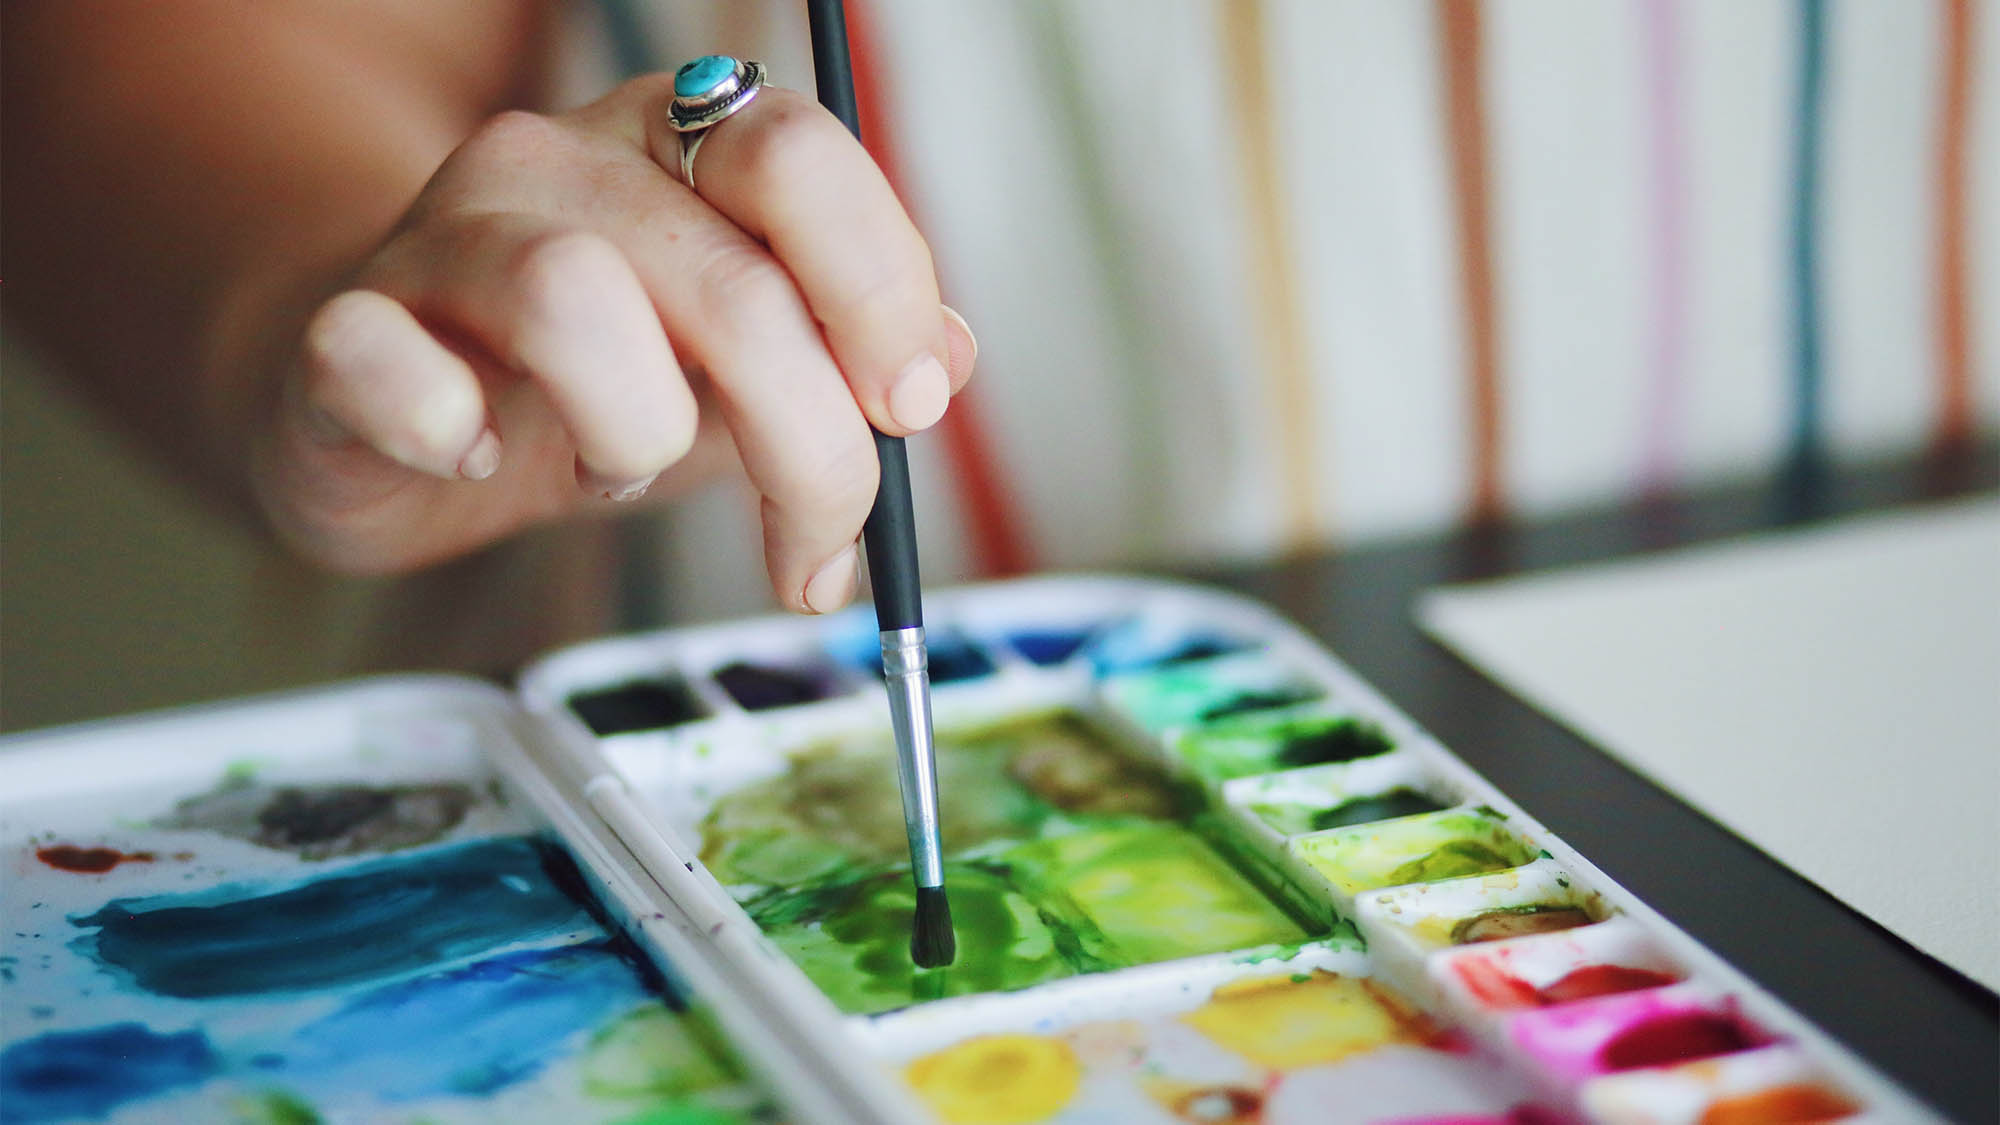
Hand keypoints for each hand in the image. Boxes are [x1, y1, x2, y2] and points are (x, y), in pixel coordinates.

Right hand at [253, 74, 975, 612]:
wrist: (394, 413)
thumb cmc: (588, 387)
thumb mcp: (744, 370)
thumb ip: (845, 354)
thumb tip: (951, 359)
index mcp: (673, 145)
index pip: (800, 160)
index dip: (879, 289)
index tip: (907, 408)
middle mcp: (557, 162)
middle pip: (729, 282)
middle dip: (808, 447)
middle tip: (814, 548)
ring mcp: (438, 237)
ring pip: (573, 302)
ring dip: (636, 435)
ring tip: (618, 468)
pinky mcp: (341, 329)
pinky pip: (385, 364)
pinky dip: (447, 432)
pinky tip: (473, 457)